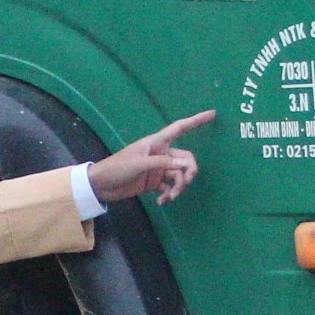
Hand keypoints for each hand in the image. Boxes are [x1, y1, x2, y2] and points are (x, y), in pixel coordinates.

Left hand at [89, 110, 214, 204]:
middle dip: (188, 171)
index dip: (196, 120)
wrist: (101, 185)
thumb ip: (162, 163)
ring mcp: (158, 168)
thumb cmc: (117, 168)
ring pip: (179, 175)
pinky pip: (170, 186)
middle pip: (185, 159)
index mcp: (156, 142)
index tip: (213, 114)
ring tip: (169, 197)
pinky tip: (162, 201)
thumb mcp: (139, 164)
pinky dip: (168, 194)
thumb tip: (186, 165)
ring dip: (178, 187)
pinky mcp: (154, 181)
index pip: (180, 128)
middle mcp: (161, 153)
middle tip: (185, 184)